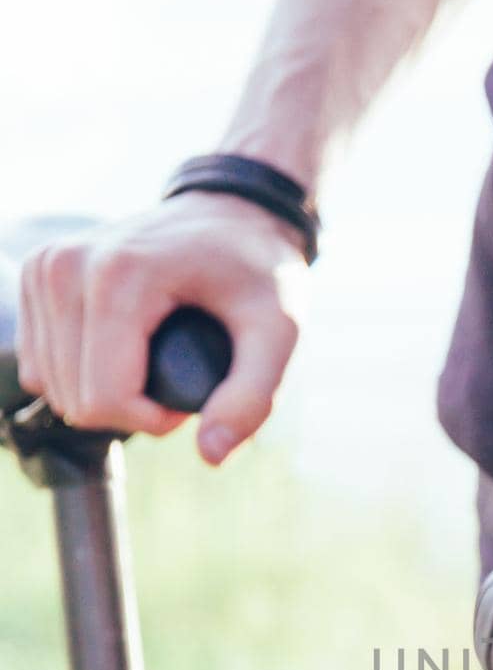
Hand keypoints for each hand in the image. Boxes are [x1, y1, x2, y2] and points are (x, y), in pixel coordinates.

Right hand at [16, 192, 307, 463]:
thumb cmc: (259, 271)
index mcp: (119, 276)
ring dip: (106, 393)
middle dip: (132, 409)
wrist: (232, 214)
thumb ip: (252, 397)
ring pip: (52, 387)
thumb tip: (211, 456)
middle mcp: (67, 266)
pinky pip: (40, 364)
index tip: (194, 396)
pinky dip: (81, 374)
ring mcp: (45, 267)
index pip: (104, 399)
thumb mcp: (278, 331)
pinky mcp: (37, 274)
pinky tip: (121, 352)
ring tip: (155, 361)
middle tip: (180, 374)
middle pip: (76, 400)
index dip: (154, 420)